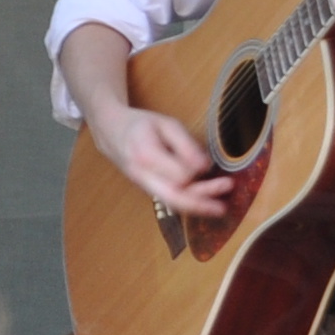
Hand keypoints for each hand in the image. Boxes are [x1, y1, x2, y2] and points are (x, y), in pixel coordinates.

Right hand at [90, 104, 238, 217]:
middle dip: (199, 204)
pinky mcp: (147, 189)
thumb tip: (205, 167)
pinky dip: (188, 204)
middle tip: (223, 207)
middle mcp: (142, 175)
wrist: (112, 132)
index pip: (178, 174)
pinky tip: (205, 204)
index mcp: (147, 155)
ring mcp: (143, 185)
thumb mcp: (166, 125)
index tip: (210, 164)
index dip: (197, 172)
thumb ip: (186, 145)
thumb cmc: (142, 125)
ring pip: (171, 202)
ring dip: (196, 208)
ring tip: (220, 209)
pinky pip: (168, 200)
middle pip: (173, 197)